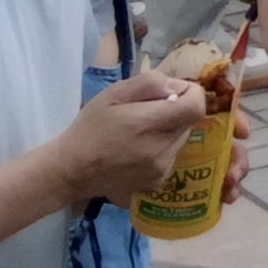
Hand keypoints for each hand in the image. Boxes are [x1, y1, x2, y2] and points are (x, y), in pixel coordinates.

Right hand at [57, 69, 207, 200]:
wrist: (71, 170)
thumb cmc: (90, 127)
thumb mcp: (114, 93)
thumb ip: (149, 83)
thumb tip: (176, 87)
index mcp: (151, 125)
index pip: (195, 106)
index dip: (190, 93)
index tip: (173, 91)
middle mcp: (161, 150)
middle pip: (188, 122)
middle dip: (176, 110)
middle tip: (150, 109)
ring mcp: (160, 170)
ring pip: (181, 140)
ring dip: (170, 130)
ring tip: (141, 130)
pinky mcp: (155, 183)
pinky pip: (171, 156)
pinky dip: (162, 147)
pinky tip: (139, 147)